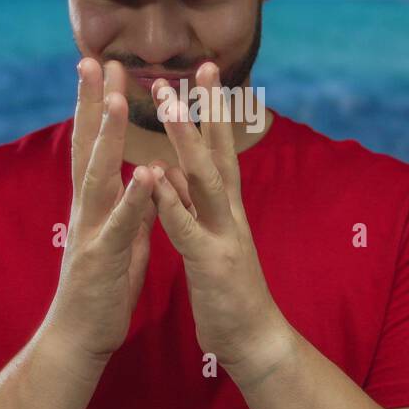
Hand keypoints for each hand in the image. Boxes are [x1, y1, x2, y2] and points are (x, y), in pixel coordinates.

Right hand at [42, 58, 160, 361]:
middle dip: (91, 102)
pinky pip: (121, 224)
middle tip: (94, 59)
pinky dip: (134, 198)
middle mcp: (87, 209)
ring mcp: (91, 231)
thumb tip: (143, 186)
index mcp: (95, 204)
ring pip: (98, 175)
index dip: (97, 105)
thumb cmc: (100, 293)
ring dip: (107, 136)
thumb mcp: (120, 242)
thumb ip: (130, 212)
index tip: (103, 67)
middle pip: (86, 146)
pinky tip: (146, 172)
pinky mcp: (103, 258)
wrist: (79, 341)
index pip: (93, 144)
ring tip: (117, 99)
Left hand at [148, 63, 295, 384]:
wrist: (254, 340)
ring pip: (203, 179)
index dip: (214, 109)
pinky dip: (171, 202)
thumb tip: (182, 170)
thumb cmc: (230, 289)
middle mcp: (229, 213)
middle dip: (207, 109)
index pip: (220, 148)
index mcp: (226, 207)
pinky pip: (187, 228)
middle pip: (218, 151)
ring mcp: (222, 235)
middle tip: (198, 68)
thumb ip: (200, 205)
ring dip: (186, 141)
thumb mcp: (215, 237)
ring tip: (168, 106)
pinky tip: (155, 178)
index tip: (206, 70)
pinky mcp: (210, 263)